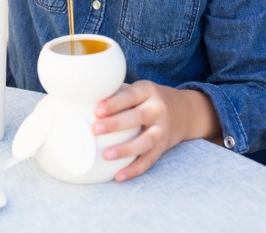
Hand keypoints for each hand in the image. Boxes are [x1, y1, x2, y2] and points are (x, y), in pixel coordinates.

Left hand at [92, 81, 218, 181]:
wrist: (183, 111)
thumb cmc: (147, 99)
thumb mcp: (137, 89)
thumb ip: (115, 91)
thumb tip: (82, 96)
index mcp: (148, 91)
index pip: (131, 96)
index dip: (114, 103)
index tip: (97, 110)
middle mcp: (158, 109)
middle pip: (138, 117)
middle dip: (116, 124)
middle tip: (95, 129)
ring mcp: (162, 129)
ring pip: (145, 141)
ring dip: (126, 149)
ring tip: (106, 155)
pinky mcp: (163, 147)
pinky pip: (149, 160)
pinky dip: (134, 170)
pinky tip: (119, 176)